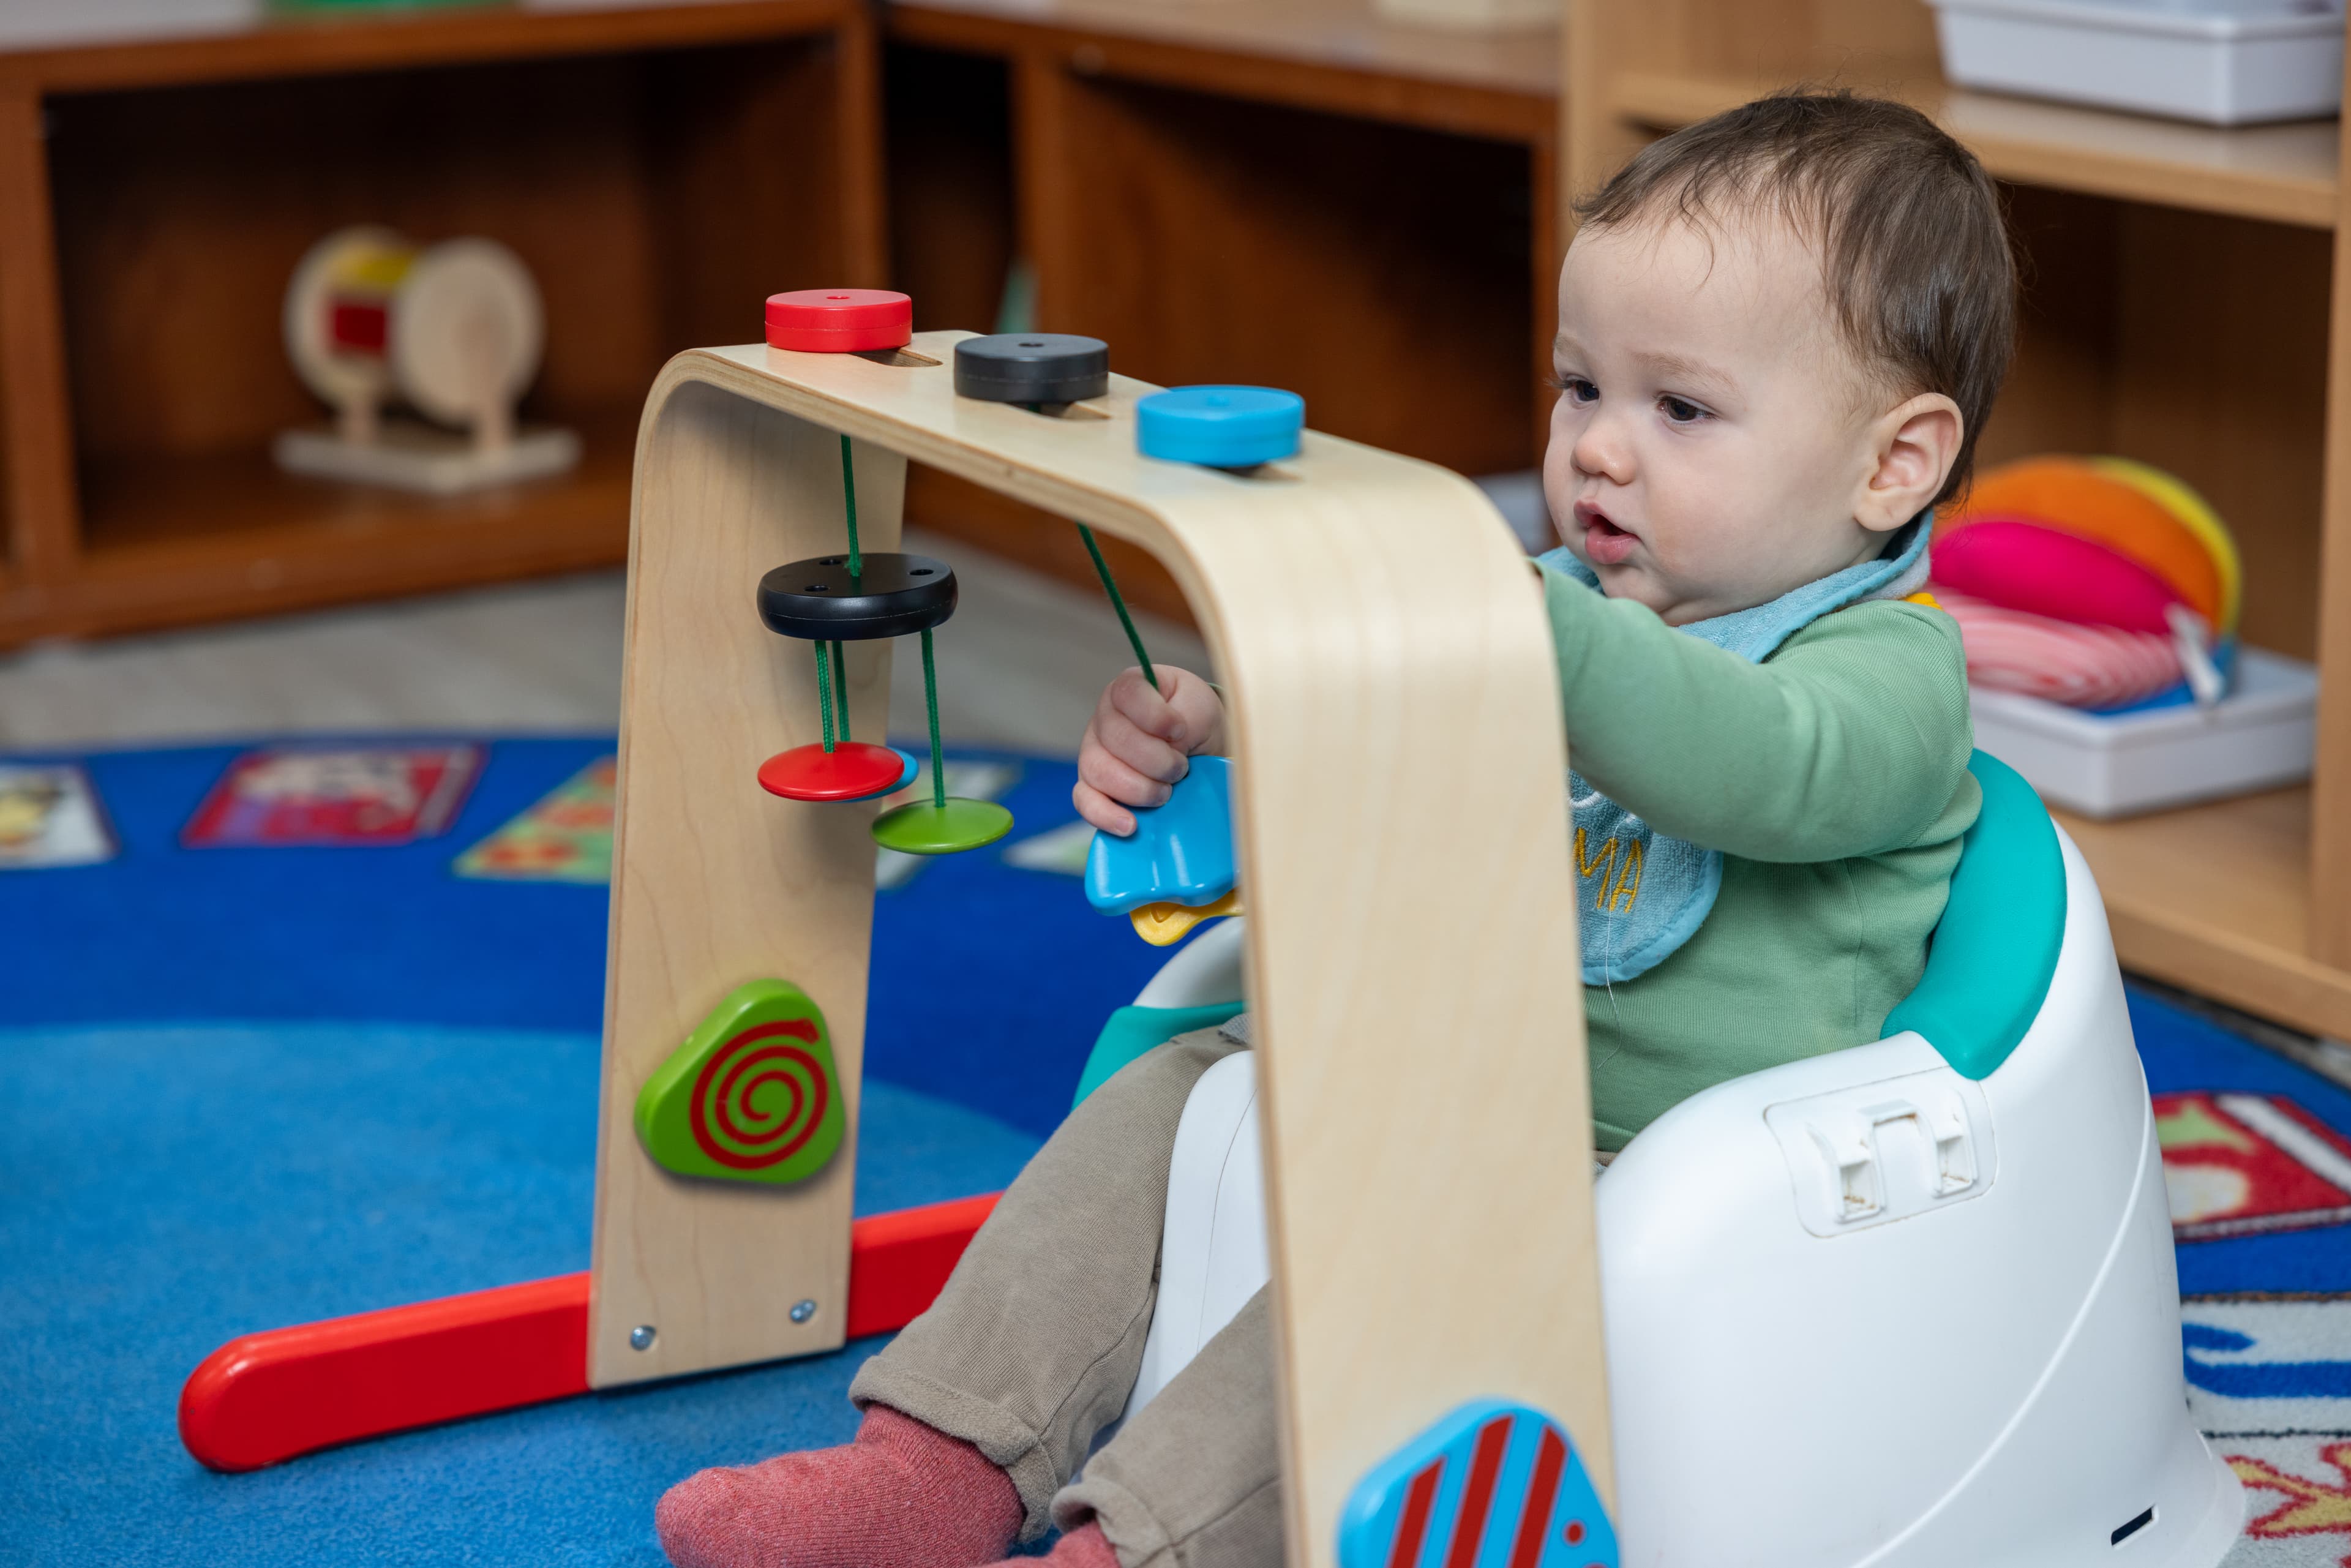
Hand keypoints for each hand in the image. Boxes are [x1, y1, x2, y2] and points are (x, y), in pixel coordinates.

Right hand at [1074, 665, 1225, 835]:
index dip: (1156, 716)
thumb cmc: (1196, 723)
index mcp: (1130, 690)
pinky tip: (1130, 825)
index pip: (1128, 694)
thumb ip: (1186, 718)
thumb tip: (1169, 746)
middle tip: (1182, 768)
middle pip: (1117, 739)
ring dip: (1140, 788)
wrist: (1198, 751)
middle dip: (1157, 761)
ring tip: (1166, 793)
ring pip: (1099, 772)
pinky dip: (1106, 815)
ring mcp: (1093, 753)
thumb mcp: (1201, 708)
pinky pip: (1085, 802)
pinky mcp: (1091, 787)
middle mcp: (1104, 718)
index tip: (1181, 731)